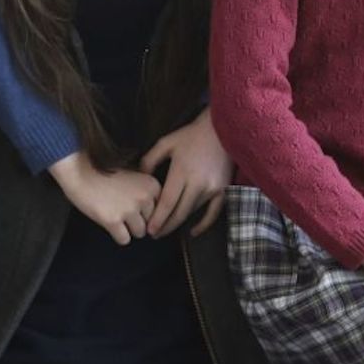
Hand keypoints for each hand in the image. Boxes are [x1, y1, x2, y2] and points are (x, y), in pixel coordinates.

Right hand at [48, 151, 161, 245]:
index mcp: (152, 185)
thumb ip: (146, 191)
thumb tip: (155, 215)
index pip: (160, 210)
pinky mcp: (113, 221)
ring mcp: (129, 210)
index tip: (134, 205)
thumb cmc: (104, 172)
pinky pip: (124, 240)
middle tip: (122, 210)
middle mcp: (144, 197)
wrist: (79, 170)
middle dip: (138, 220)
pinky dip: (117, 236)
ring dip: (129, 229)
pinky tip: (109, 223)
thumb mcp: (133, 175)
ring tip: (116, 216)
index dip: (146, 210)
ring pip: (139, 233)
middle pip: (151, 222)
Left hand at [140, 107, 233, 237]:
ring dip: (179, 223)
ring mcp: (212, 188)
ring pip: (192, 212)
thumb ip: (150, 160)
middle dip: (165, 226)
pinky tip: (192, 232)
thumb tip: (140, 178)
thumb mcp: (165, 143)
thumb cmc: (191, 135)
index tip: (149, 230)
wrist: (221, 129)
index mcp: (182, 171)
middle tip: (154, 234)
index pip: (167, 202)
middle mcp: (198, 183)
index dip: (158, 219)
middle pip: (179, 213)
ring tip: (166, 228)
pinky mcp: (223, 190)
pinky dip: (203, 225)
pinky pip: (213, 213)